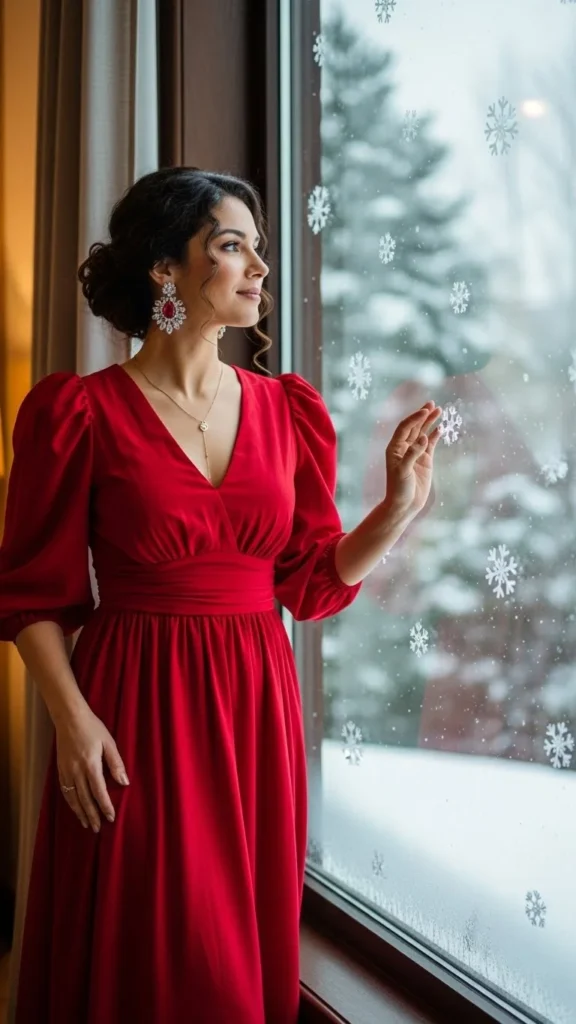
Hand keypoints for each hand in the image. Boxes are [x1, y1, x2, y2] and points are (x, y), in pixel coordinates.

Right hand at [56, 706, 129, 832]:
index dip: (105, 806)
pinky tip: (75, 808)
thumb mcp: (109, 742)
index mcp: (90, 765)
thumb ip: (116, 763)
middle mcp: (76, 771)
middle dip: (92, 815)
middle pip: (85, 799)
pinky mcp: (60, 769)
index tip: (111, 817)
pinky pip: (65, 791)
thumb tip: (124, 782)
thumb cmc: (92, 728)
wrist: (69, 718)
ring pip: (73, 798)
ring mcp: (66, 771)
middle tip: (98, 828)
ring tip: (87, 824)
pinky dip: (70, 802)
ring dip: (80, 812)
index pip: (99, 792)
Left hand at [384, 401, 441, 520]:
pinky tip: (441, 428)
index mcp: (394, 448)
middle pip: (414, 426)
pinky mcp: (425, 460)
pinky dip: (435, 436)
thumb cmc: (399, 489)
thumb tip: (423, 438)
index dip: (415, 418)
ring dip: (430, 422)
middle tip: (432, 403)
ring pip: (423, 433)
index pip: (405, 427)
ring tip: (439, 410)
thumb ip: (412, 454)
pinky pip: (430, 444)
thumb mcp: (403, 471)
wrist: (405, 504)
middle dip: (423, 414)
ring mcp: (415, 453)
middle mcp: (404, 448)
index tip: (425, 411)